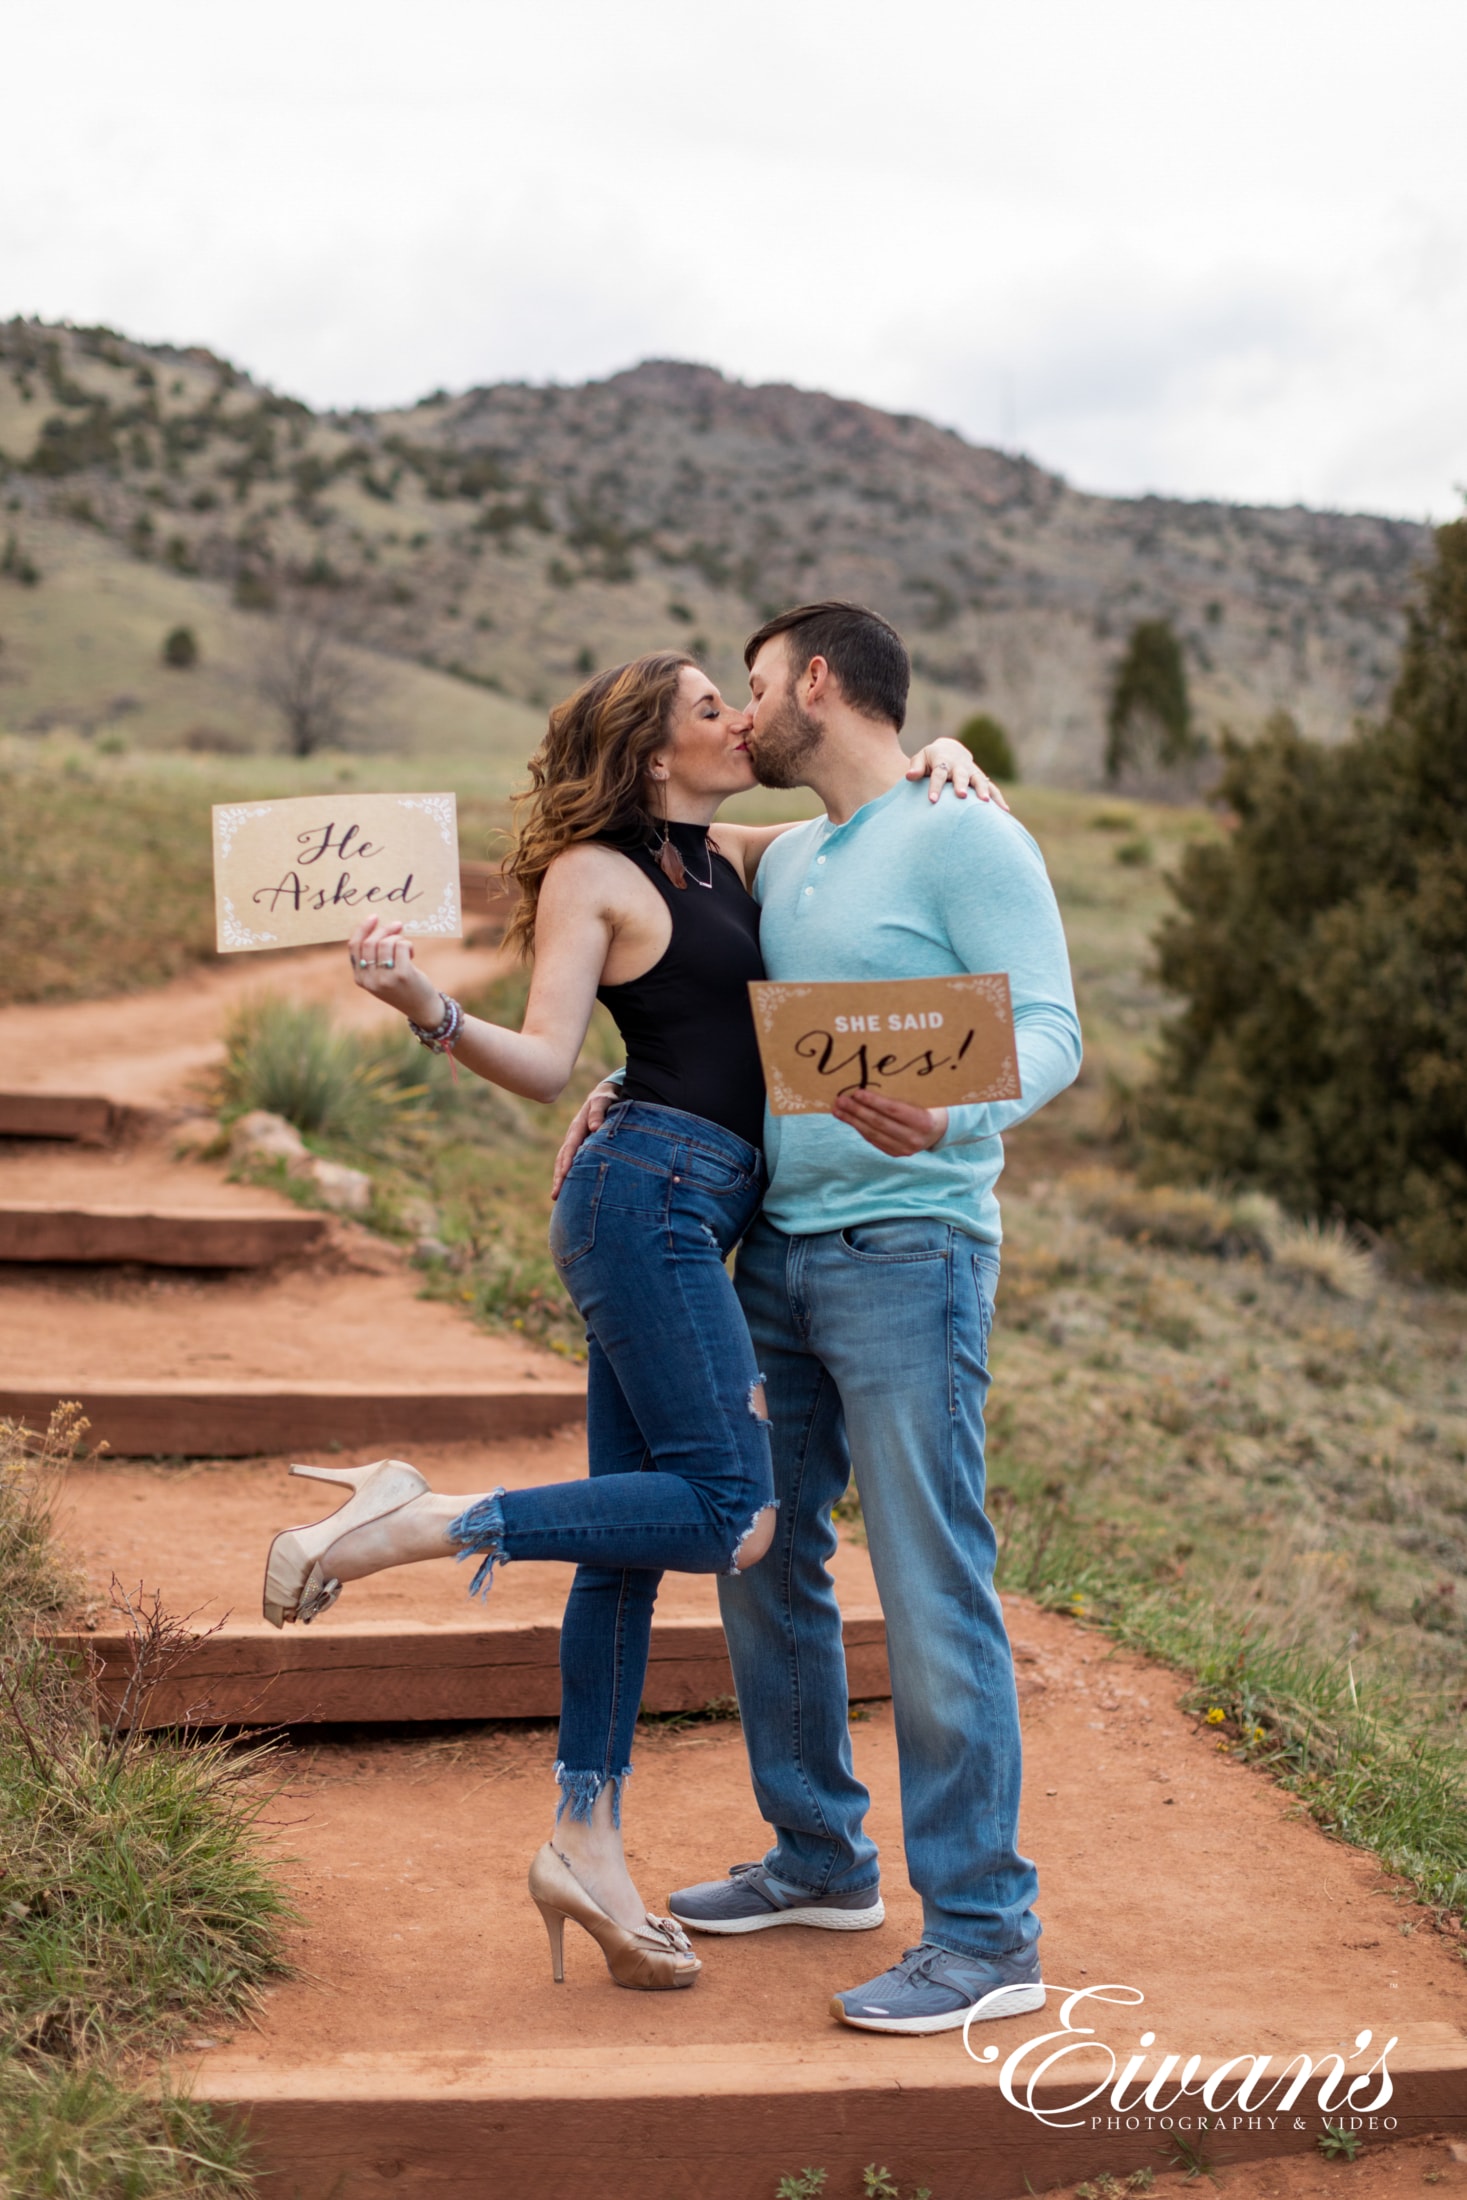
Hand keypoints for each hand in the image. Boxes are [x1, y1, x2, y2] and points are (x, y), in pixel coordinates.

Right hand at [347, 916, 440, 1024]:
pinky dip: (407, 944)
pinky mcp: (402, 974)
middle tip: (398, 925)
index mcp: (360, 978)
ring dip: (398, 938)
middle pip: (370, 942)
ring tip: (405, 946)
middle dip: (384, 929)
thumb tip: (374, 926)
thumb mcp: (380, 976)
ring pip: (385, 942)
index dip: (362, 929)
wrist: (422, 1008)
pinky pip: (401, 945)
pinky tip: (411, 953)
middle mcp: (370, 979)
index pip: (354, 946)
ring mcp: (385, 978)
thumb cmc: (402, 987)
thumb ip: (372, 958)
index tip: (374, 917)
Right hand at [551, 1080, 618, 1198]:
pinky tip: (568, 1188)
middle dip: (559, 1176)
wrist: (605, 1095)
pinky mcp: (580, 1146)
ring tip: (556, 1196)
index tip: (565, 1176)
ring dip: (560, 1178)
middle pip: (563, 1158)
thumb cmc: (606, 1099)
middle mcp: (573, 1136)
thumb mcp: (603, 1101)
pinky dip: (567, 1175)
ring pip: (564, 1162)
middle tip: (556, 1194)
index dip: (567, 1162)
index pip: (571, 1147)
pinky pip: (571, 1162)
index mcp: (578, 1127)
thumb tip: (595, 1128)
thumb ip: (598, 1113)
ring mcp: (575, 1142)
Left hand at [832, 1088, 947, 1155]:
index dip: (873, 1102)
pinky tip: (849, 1119)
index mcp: (922, 1121)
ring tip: (838, 1110)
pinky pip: (874, 1140)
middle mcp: (913, 1138)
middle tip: (840, 1100)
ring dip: (853, 1121)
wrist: (939, 1130)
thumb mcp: (922, 1098)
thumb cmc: (928, 1106)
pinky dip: (860, 1128)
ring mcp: (904, 1149)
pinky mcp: (895, 1153)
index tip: (856, 1093)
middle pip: (879, 1123)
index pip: (893, 1110)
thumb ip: (901, 1094)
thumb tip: (870, 1082)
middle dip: (857, 1111)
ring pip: (873, 1134)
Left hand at [906, 738, 1010, 809]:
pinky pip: (992, 788)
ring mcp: (972, 772)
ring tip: (985, 802)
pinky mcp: (981, 779)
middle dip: (961, 785)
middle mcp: (959, 766)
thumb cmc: (931, 759)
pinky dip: (998, 798)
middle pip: (960, 775)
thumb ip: (916, 767)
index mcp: (943, 761)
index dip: (935, 787)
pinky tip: (1005, 811)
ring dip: (983, 790)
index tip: (932, 800)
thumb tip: (909, 776)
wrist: (950, 750)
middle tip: (961, 796)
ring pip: (979, 780)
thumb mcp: (921, 758)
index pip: (938, 774)